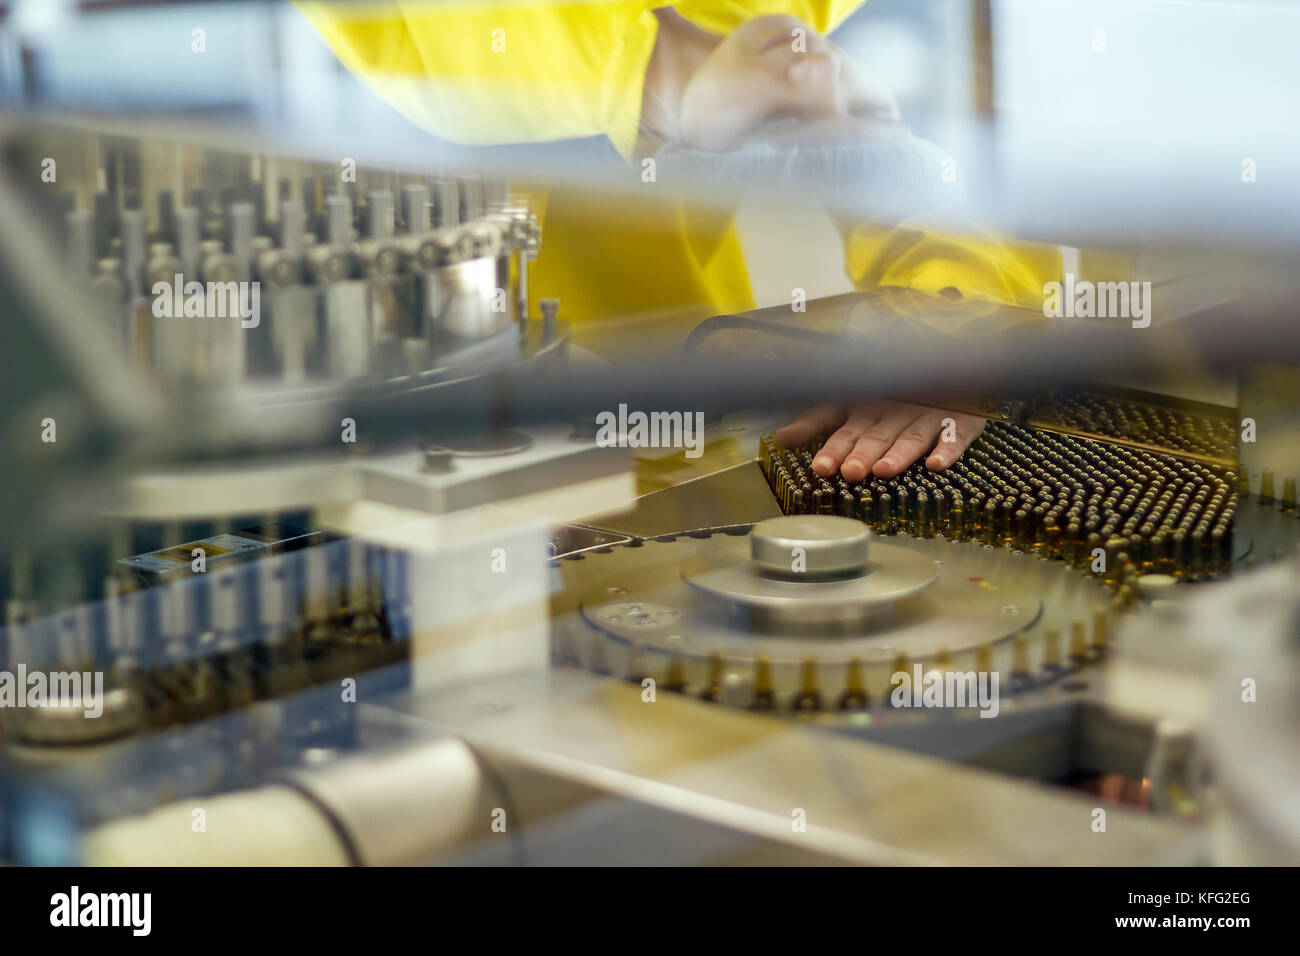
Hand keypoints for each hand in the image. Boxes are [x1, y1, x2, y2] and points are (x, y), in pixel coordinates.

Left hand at [772, 401, 983, 481]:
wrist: (951, 368)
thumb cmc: (893, 394)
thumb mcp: (850, 404)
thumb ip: (815, 422)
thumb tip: (779, 438)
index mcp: (865, 408)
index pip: (845, 428)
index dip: (833, 446)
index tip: (821, 467)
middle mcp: (893, 411)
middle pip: (876, 434)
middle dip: (863, 452)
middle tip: (851, 471)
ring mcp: (927, 414)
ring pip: (910, 435)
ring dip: (899, 452)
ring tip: (884, 469)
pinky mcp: (959, 419)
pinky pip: (954, 435)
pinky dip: (948, 448)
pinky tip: (937, 464)